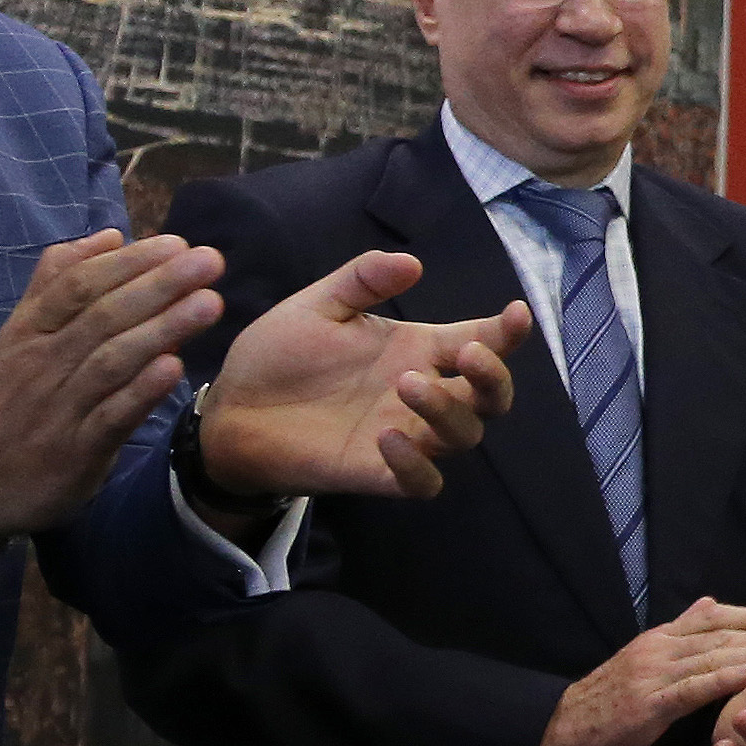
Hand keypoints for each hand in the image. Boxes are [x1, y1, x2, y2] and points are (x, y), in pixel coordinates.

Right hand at [0, 231, 229, 537]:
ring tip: (208, 304)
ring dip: (161, 330)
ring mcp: (59, 407)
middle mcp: (43, 363)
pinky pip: (110, 416)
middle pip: (102, 317)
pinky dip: (141, 392)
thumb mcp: (23, 332)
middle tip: (209, 261)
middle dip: (158, 286)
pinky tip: (175, 368)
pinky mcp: (75, 450)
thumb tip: (109, 235)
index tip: (176, 243)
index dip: (129, 263)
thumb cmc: (13, 394)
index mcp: (31, 329)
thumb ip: (59, 281)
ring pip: (110, 362)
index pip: (79, 286)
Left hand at [188, 250, 529, 508]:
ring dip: (448, 411)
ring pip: (464, 436)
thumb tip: (413, 262)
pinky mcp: (378, 474)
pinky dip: (417, 464)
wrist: (230, 410)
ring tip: (405, 386)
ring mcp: (404, 436)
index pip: (480, 342)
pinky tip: (385, 438)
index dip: (507, 332)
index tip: (515, 314)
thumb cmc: (277, 356)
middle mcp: (420, 394)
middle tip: (468, 355)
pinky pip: (423, 483)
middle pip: (490, 396)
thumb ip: (362, 280)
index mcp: (416, 350)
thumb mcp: (317, 305)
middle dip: (493, 376)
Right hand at [537, 599, 745, 745]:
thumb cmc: (604, 705)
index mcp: (658, 639)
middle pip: (720, 635)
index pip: (713, 619)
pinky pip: (692, 688)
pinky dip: (723, 678)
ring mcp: (651, 675)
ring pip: (713, 658)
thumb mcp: (642, 662)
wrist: (556, 734)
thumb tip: (707, 604)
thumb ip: (677, 635)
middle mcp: (657, 649)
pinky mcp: (647, 705)